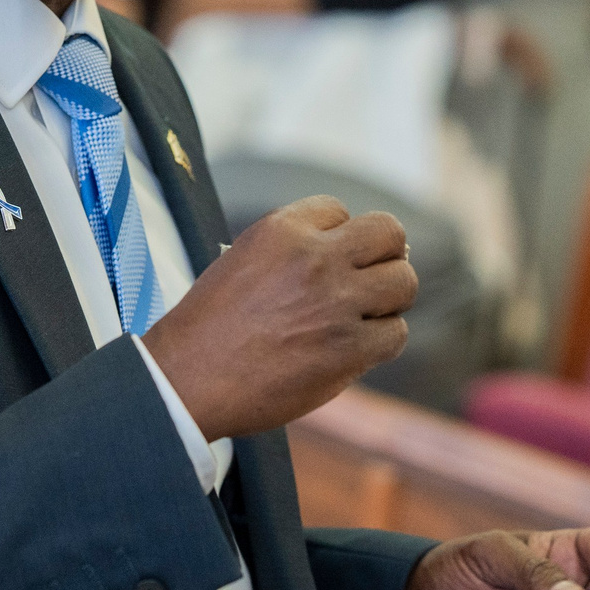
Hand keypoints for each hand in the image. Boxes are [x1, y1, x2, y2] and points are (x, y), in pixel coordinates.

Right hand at [143, 195, 414, 441]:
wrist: (186, 378)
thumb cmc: (210, 326)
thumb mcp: (243, 259)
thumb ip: (293, 249)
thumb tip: (352, 251)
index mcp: (283, 229)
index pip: (340, 210)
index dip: (338, 238)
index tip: (327, 263)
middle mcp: (315, 257)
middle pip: (388, 234)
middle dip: (384, 256)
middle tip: (369, 281)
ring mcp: (336, 302)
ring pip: (403, 282)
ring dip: (389, 299)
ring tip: (364, 316)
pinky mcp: (348, 348)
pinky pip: (395, 333)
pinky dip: (382, 341)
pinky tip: (357, 348)